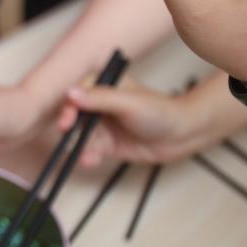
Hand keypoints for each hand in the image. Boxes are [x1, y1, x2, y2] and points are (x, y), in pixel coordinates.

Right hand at [57, 76, 246, 167]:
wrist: (181, 135)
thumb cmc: (159, 112)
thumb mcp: (128, 103)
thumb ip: (99, 98)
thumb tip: (71, 93)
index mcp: (102, 85)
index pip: (76, 95)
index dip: (67, 109)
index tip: (66, 123)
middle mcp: (98, 105)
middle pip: (74, 118)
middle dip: (71, 132)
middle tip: (69, 142)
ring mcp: (102, 125)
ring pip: (80, 137)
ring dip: (80, 148)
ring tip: (87, 157)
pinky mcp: (106, 144)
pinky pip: (90, 150)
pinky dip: (88, 156)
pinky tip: (90, 161)